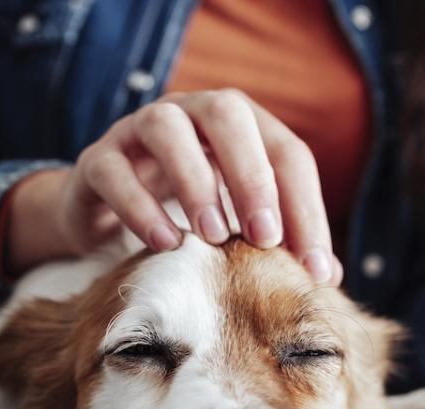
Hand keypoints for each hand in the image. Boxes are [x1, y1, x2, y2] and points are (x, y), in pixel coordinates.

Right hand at [2, 89, 342, 283]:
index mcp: (240, 125)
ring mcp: (137, 130)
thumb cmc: (187, 216)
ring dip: (195, 180)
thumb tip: (328, 278)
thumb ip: (280, 242)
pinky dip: (140, 206)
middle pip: (228, 115)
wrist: (104, 215)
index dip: (305, 207)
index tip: (312, 268)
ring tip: (213, 236)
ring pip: (166, 127)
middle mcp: (191, 112)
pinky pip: (114, 170)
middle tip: (264, 238)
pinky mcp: (97, 159)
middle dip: (252, 175)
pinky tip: (165, 244)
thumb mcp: (237, 225)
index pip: (286, 152)